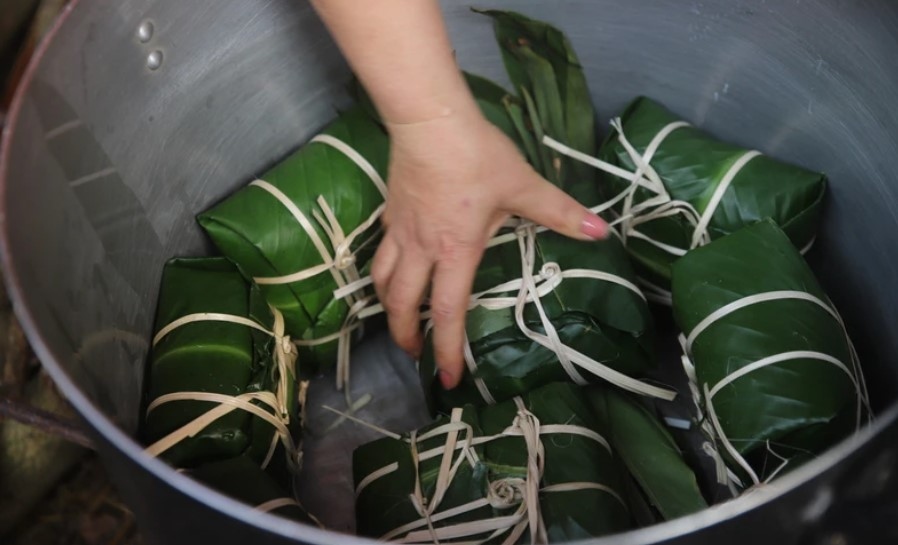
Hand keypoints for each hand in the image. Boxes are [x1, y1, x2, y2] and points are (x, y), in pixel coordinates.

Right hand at [371, 107, 608, 388]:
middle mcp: (421, 249)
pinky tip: (394, 269)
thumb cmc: (476, 156)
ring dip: (389, 306)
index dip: (446, 349)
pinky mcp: (390, 213)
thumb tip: (602, 231)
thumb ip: (559, 212)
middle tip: (416, 354)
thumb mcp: (522, 185)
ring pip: (382, 281)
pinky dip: (383, 272)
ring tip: (399, 319)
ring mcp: (400, 231)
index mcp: (455, 251)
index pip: (447, 311)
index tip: (448, 378)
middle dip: (406, 336)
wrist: (429, 121)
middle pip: (402, 304)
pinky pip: (381, 253)